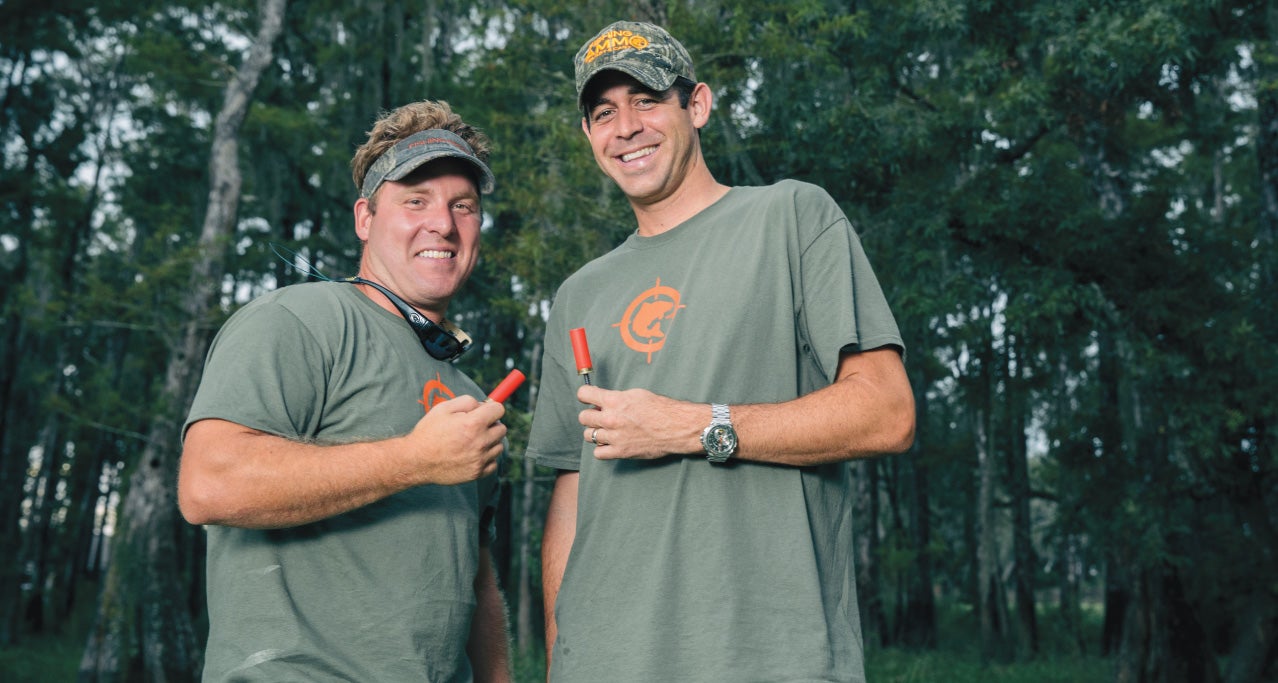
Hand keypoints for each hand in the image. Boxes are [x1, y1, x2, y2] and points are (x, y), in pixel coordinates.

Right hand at [402, 395, 505, 483]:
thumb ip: (467, 401)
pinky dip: (486, 458)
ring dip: (489, 442)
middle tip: (475, 427)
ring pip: (499, 446)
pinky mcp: (477, 473)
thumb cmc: (428, 432)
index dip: (491, 408)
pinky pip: (493, 463)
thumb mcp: (443, 408)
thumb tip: (484, 404)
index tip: (484, 411)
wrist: (416, 461)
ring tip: (471, 442)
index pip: (499, 409)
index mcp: (473, 424)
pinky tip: (472, 455)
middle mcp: (479, 442)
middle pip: (502, 428)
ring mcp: (479, 460)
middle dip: (491, 425)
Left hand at [576, 385, 702, 459]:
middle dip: (590, 415)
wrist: (675, 427)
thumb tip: (602, 401)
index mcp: (614, 400)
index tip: (589, 399)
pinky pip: (598, 453)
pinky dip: (602, 449)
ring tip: (607, 430)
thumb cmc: (660, 408)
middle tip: (600, 416)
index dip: (585, 397)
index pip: (583, 395)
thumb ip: (616, 398)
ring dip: (595, 432)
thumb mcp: (636, 394)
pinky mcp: (620, 452)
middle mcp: (611, 418)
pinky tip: (610, 444)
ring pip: (588, 435)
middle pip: (583, 417)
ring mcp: (614, 436)